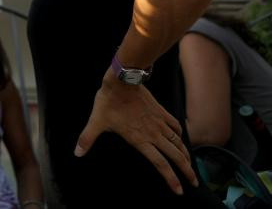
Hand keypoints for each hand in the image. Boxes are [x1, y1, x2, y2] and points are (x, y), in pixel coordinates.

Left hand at [75, 74, 196, 194]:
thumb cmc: (109, 102)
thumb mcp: (96, 121)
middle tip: (195, 182)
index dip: (171, 178)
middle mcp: (154, 134)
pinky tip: (181, 138)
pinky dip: (180, 134)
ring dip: (186, 155)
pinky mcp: (161, 111)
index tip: (179, 190)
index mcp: (140, 140)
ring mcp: (159, 122)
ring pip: (178, 142)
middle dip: (187, 171)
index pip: (160, 164)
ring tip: (191, 165)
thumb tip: (77, 153)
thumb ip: (87, 138)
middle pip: (175, 156)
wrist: (122, 80)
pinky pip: (175, 125)